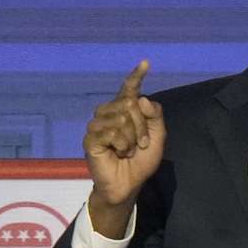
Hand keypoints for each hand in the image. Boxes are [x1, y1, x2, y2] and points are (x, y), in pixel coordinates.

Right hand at [82, 60, 166, 236]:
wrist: (129, 184)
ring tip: (128, 151)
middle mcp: (109, 113)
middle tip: (141, 145)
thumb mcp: (157, 137)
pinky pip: (111, 131)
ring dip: (132, 138)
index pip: (129, 89)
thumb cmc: (140, 161)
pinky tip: (118, 154)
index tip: (145, 63)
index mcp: (125, 111)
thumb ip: (154, 116)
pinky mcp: (91, 138)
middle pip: (130, 103)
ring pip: (121, 117)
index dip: (136, 76)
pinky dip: (121, 145)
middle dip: (142, 126)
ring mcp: (98, 124)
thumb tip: (140, 98)